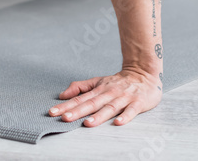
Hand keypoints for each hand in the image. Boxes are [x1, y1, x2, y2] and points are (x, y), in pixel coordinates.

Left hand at [48, 68, 162, 126]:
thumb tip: (62, 95)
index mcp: (99, 90)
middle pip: (92, 104)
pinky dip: (125, 116)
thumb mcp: (98, 82)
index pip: (80, 99)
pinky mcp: (138, 102)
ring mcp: (124, 98)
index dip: (66, 105)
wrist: (144, 73)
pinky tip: (118, 123)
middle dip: (78, 111)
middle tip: (65, 118)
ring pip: (110, 107)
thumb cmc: (119, 82)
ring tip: (88, 123)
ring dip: (99, 116)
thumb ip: (80, 88)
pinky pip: (131, 111)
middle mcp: (109, 93)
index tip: (52, 112)